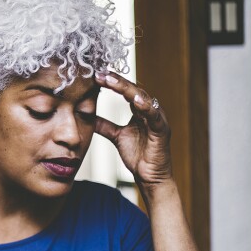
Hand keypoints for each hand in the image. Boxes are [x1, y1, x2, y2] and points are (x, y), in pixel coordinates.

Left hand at [94, 72, 172, 188]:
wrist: (150, 177)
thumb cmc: (138, 156)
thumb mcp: (116, 136)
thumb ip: (104, 125)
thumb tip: (87, 116)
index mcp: (140, 111)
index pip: (125, 91)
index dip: (111, 82)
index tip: (95, 75)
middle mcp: (150, 111)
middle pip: (133, 90)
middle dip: (116, 81)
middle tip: (100, 73)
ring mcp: (157, 119)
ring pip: (142, 98)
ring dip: (126, 88)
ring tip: (111, 80)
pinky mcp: (162, 130)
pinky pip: (154, 115)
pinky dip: (145, 106)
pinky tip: (134, 99)